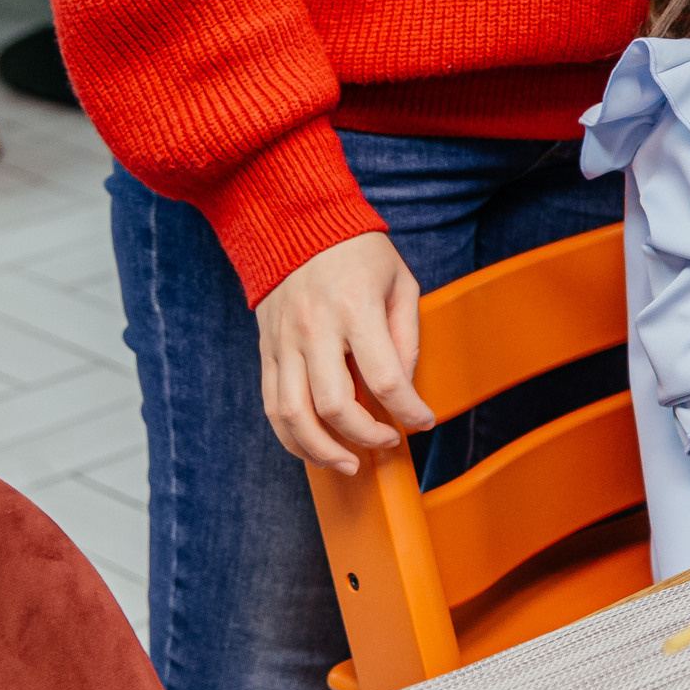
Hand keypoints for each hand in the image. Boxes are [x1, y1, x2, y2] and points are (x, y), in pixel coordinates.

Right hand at [254, 232, 432, 473]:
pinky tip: (315, 449)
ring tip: (350, 464)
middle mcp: (315, 329)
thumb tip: (405, 386)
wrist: (295, 224)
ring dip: (322, 451)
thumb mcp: (400, 282)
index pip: (384, 377)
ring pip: (294, 416)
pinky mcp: (266, 351)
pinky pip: (271, 406)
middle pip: (336, 405)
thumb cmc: (358, 253)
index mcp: (356, 308)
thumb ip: (406, 334)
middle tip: (388, 443)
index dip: (408, 410)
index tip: (424, 422)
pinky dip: (292, 437)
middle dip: (367, 436)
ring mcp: (284, 342)